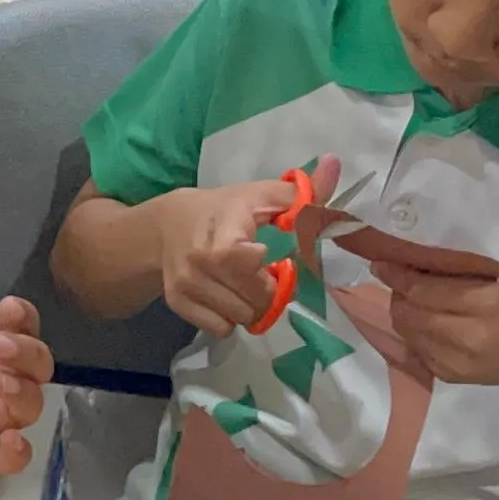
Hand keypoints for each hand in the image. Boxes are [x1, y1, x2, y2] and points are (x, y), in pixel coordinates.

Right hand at [149, 180, 298, 334]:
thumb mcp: (257, 196)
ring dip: (250, 306)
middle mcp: (201, 263)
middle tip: (262, 275)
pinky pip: (220, 329)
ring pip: (241, 318)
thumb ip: (298, 194)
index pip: (253, 265)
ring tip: (243, 286)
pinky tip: (226, 297)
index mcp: (223, 234)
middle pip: (257, 301)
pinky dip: (229, 319)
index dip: (269, 266)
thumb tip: (333, 170)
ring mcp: (187, 286)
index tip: (266, 254)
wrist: (165, 224)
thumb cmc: (221, 209)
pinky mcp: (178, 304)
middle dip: (267, 291)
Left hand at [359, 244, 498, 395]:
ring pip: (408, 331)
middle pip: (411, 313)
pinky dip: (414, 332)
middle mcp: (468, 336)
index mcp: (484, 304)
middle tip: (399, 280)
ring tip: (414, 300)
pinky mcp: (449, 376)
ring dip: (403, 312)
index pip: (425, 291)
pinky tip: (428, 322)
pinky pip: (416, 349)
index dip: (397, 276)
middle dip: (398, 294)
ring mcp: (456, 362)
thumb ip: (457, 272)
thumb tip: (410, 262)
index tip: (380, 263)